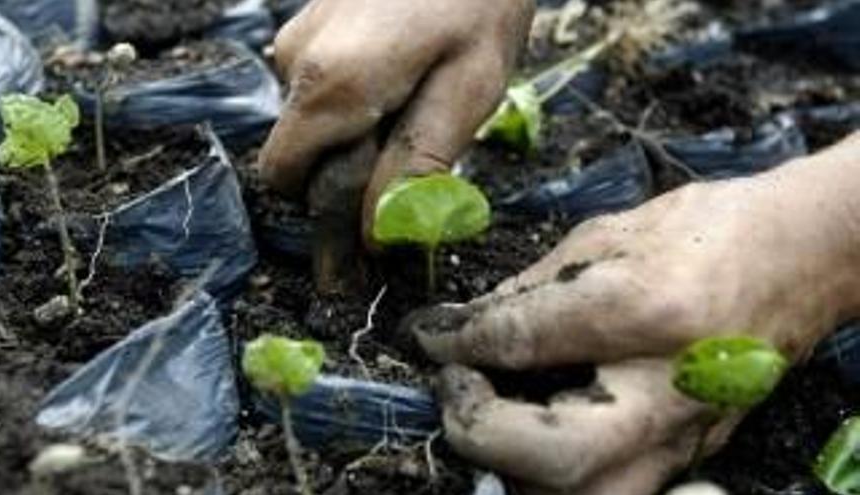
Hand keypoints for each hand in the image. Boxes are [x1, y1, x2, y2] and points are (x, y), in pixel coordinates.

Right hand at [258, 0, 534, 241]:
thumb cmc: (478, 5)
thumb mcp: (469, 90)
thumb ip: (418, 163)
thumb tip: (376, 235)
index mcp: (331, 85)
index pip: (288, 180)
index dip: (324, 212)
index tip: (368, 230)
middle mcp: (296, 62)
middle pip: (294, 155)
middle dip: (340, 173)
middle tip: (405, 159)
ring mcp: (296, 37)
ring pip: (308, 124)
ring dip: (351, 134)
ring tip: (411, 103)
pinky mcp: (308, 25)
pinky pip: (318, 89)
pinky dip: (351, 102)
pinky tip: (396, 76)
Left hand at [405, 134, 859, 494]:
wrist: (801, 257)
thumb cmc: (706, 229)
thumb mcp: (606, 235)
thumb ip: (531, 289)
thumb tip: (470, 326)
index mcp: (638, 309)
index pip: (518, 341)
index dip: (454, 342)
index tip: (426, 339)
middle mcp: (663, 386)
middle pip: (552, 457)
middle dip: (480, 429)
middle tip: (457, 388)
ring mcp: (684, 432)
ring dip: (515, 468)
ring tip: (492, 416)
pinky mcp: (693, 452)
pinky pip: (612, 489)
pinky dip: (557, 476)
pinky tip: (534, 434)